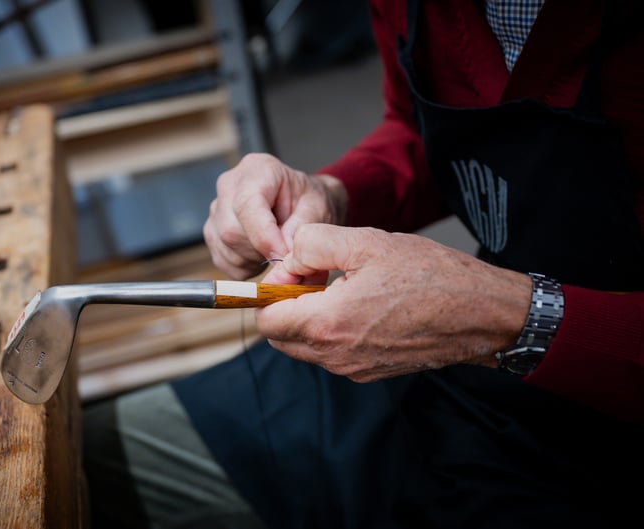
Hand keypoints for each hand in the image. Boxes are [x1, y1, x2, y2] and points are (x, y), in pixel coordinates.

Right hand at [203, 153, 346, 280]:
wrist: (299, 203)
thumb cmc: (307, 200)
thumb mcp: (317, 208)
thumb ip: (301, 227)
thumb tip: (283, 250)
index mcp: (257, 169)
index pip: (247, 205)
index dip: (263, 236)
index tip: (283, 255)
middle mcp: (229, 185)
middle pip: (231, 230)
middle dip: (260, 251)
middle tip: (284, 251)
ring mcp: (216, 209)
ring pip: (225, 248)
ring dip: (253, 260)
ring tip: (274, 248)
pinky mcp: (211, 231)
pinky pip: (222, 260)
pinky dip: (244, 267)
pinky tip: (261, 254)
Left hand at [255, 224, 531, 380]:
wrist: (482, 314)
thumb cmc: (431, 276)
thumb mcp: (365, 242)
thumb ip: (312, 244)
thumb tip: (288, 257)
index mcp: (327, 324)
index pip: (266, 321)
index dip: (270, 291)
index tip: (296, 269)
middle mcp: (335, 356)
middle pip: (280, 337)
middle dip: (286, 305)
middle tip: (316, 275)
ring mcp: (352, 368)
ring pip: (305, 346)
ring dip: (309, 317)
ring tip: (342, 286)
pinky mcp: (370, 372)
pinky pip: (332, 353)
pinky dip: (332, 330)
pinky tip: (362, 303)